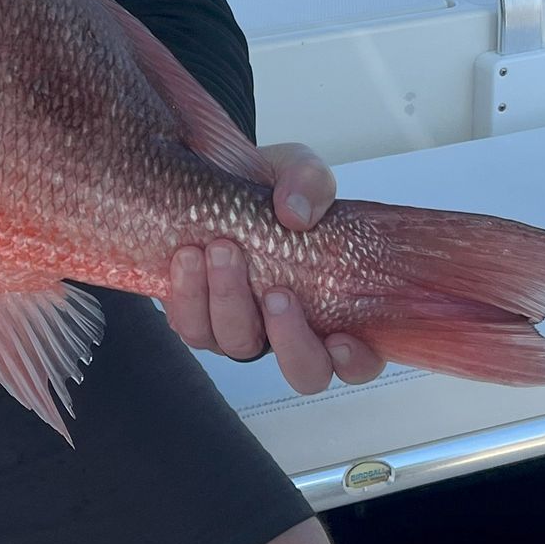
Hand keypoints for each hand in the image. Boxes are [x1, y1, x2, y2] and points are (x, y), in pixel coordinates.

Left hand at [162, 141, 386, 394]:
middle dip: (290, 339)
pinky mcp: (196, 317)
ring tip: (221, 250)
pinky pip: (190, 326)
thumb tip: (296, 213)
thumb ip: (309, 184)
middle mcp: (288, 330)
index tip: (341, 339)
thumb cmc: (271, 190)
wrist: (213, 175)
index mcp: (331, 306)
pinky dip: (188, 294)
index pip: (358, 359)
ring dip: (229, 301)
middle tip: (277, 291)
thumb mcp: (299, 171)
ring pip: (235, 345)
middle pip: (303, 372)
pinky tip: (186, 257)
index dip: (355, 362)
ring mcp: (240, 328)